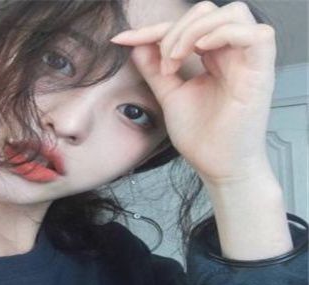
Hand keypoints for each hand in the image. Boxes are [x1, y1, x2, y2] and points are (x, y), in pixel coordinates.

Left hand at [110, 1, 276, 185]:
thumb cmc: (201, 137)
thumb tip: (138, 45)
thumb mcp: (170, 96)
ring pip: (233, 14)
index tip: (122, 40)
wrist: (217, 167)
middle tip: (164, 64)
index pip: (186, 27)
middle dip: (176, 30)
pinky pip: (256, 35)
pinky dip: (224, 34)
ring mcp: (249, 62)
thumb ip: (155, 70)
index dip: (153, 29)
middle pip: (209, 12)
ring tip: (176, 61)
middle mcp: (232, 55)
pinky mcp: (262, 73)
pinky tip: (200, 51)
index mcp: (213, 58)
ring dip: (195, 30)